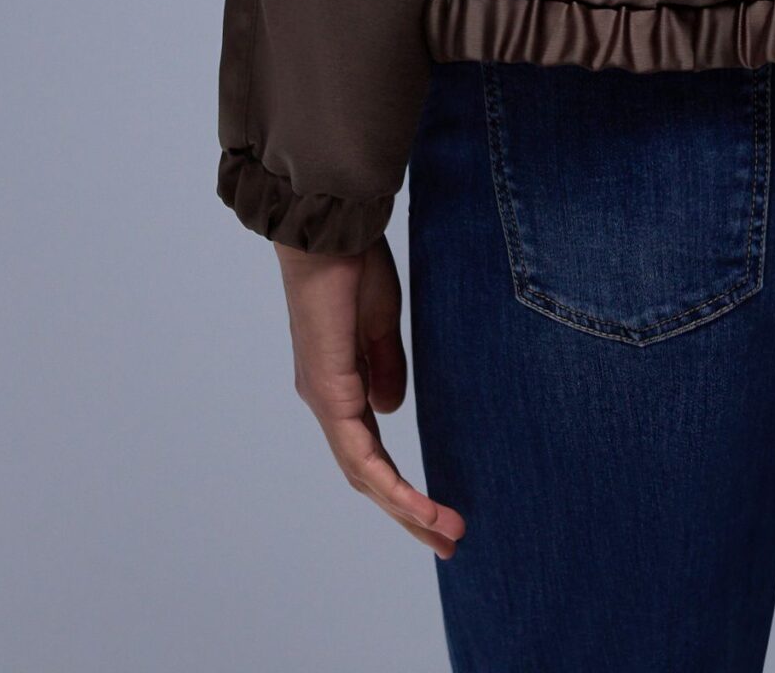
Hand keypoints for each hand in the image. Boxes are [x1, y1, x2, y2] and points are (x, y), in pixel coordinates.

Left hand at [274, 234, 465, 556]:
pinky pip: (360, 455)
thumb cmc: (352, 265)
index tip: (439, 510)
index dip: (403, 486)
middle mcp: (328, 402)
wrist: (328, 232)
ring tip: (446, 534)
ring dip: (406, 509)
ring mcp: (326, 401)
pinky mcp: (329, 393)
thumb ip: (385, 366)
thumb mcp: (380, 322)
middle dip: (409, 513)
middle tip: (449, 543)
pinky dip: (389, 486)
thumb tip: (390, 411)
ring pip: (365, 475)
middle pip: (368, 476)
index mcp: (340, 385)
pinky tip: (416, 506)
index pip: (371, 452)